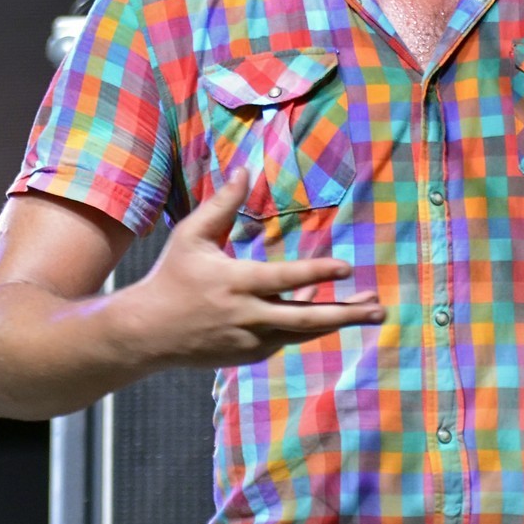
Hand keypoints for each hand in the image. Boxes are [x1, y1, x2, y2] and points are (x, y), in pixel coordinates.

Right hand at [122, 169, 384, 368]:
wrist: (145, 333)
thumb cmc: (171, 276)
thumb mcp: (191, 236)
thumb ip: (222, 204)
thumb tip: (243, 169)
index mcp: (236, 283)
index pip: (285, 279)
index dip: (317, 273)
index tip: (347, 268)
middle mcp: (248, 316)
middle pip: (306, 319)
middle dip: (346, 314)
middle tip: (378, 308)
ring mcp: (251, 340)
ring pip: (303, 332)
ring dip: (338, 320)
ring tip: (370, 310)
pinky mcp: (249, 354)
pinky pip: (286, 338)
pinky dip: (306, 324)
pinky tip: (324, 307)